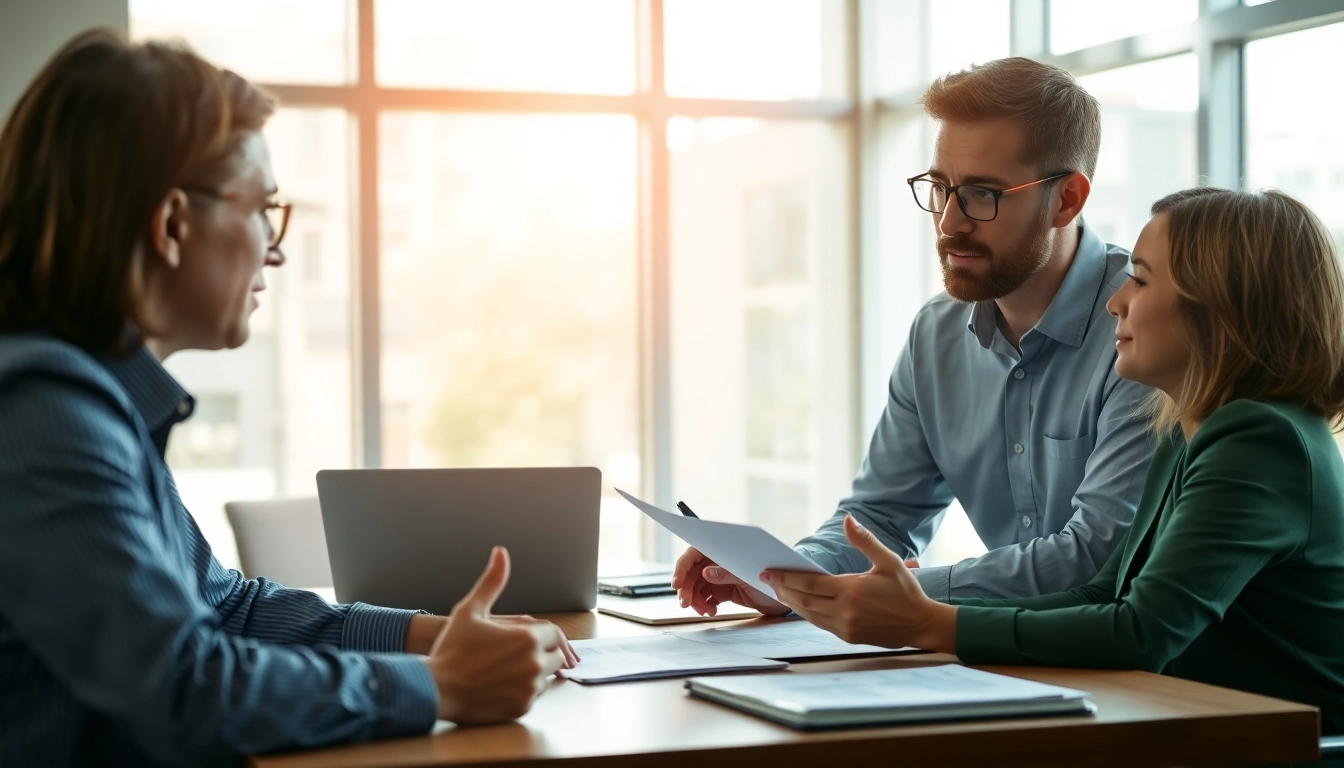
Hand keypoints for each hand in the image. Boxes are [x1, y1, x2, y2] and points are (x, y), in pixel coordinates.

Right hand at [425, 547, 568, 723]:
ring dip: (535, 672)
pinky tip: (503, 684)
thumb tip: (500, 553)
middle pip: (555, 656)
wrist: (436, 688)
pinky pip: (534, 696)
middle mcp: (534, 662)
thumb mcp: (470, 609)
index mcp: (527, 637)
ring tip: (508, 668)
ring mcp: (530, 687)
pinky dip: (524, 690)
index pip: (554, 633)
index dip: (544, 635)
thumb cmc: (452, 648)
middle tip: (518, 654)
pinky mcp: (522, 707)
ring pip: (546, 677)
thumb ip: (492, 582)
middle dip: (542, 653)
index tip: (533, 638)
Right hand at [671, 547, 789, 616]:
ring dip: (695, 599)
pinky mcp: (724, 590)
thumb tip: (705, 573)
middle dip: (686, 588)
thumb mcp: (749, 576)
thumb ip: (727, 573)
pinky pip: (706, 597)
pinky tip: (711, 611)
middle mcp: (718, 561)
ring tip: (705, 611)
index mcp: (722, 550)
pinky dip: (705, 605)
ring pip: (697, 587)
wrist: (789, 594)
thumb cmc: (772, 577)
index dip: (682, 567)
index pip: (694, 553)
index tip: (676, 583)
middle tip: (685, 604)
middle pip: (692, 573)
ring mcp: (720, 576)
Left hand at [760, 515, 956, 652]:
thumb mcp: (888, 561)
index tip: (768, 572)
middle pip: (803, 600)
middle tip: (767, 580)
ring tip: (779, 591)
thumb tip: (848, 519)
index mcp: (851, 590)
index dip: (785, 578)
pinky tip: (801, 604)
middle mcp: (844, 611)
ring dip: (792, 603)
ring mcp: (845, 627)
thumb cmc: (906, 591)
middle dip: (783, 590)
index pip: (809, 584)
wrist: (921, 624)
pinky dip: (806, 613)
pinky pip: (820, 624)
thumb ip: (864, 540)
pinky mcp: (848, 637)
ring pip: (809, 614)